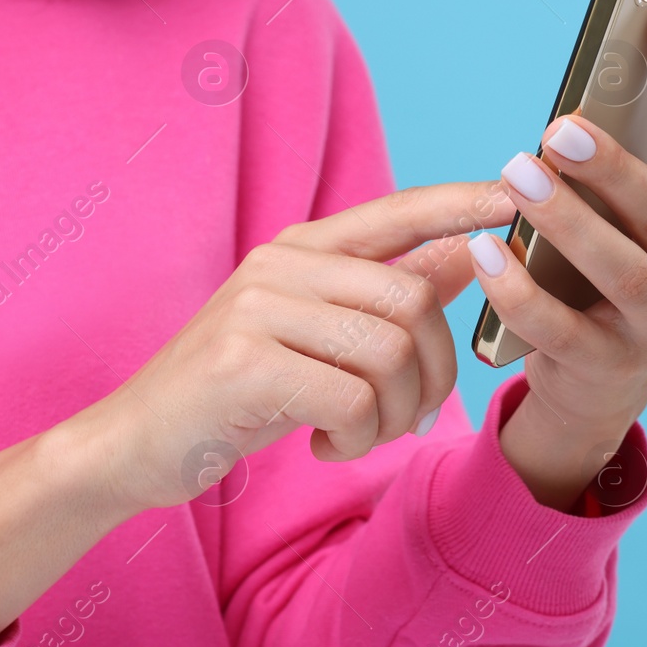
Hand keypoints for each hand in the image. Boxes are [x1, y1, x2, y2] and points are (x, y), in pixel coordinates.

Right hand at [75, 180, 515, 513]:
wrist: (132, 444)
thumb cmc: (234, 393)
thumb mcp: (317, 338)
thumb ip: (387, 293)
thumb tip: (468, 250)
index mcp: (300, 250)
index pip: (398, 211)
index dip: (461, 204)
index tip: (515, 199)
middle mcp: (279, 266)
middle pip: (412, 301)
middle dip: (434, 375)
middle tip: (410, 421)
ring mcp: (257, 309)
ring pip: (389, 352)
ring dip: (395, 415)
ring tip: (361, 438)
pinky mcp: (242, 363)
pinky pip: (351, 400)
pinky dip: (356, 440)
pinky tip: (324, 448)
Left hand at [471, 1, 646, 509]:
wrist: (600, 385)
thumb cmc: (615, 269)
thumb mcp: (640, 214)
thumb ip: (642, 150)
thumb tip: (621, 57)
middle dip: (613, 165)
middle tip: (557, 126)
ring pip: (620, 269)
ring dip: (565, 219)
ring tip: (516, 174)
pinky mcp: (610, 367)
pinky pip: (559, 327)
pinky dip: (517, 289)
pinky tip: (483, 251)